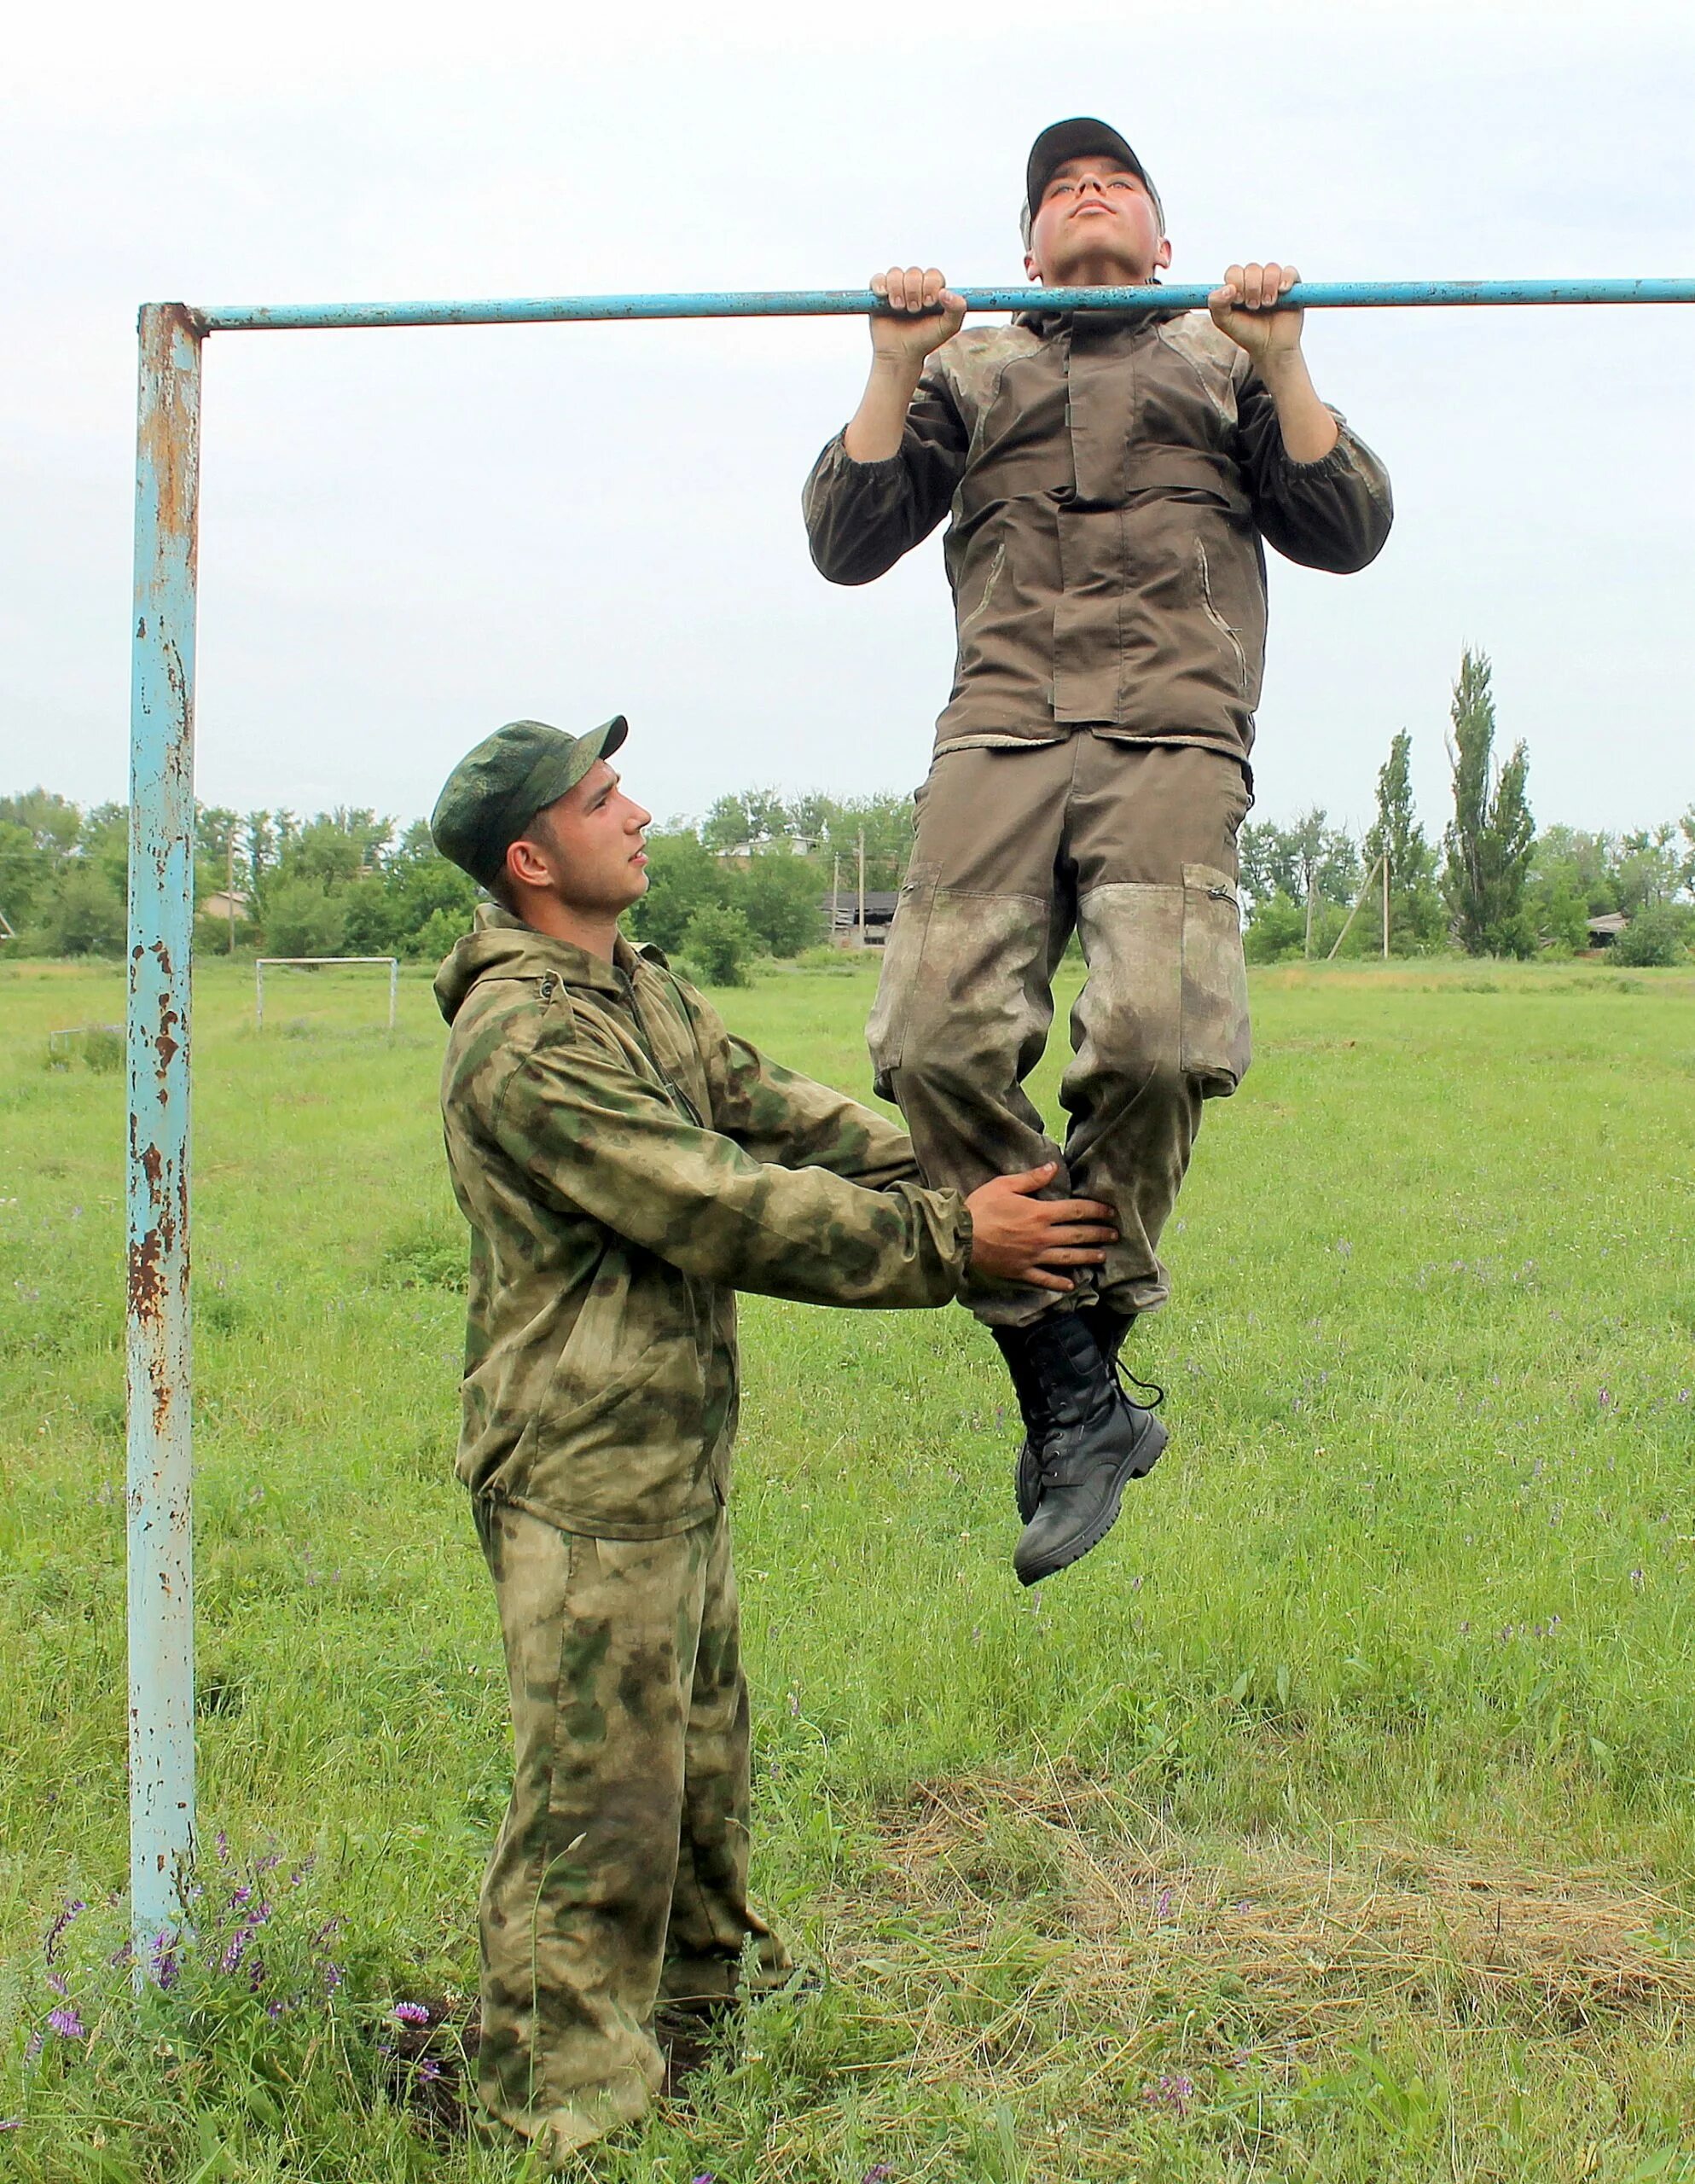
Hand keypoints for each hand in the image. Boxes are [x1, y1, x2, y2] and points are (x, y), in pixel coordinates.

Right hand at [868, 265, 966, 373]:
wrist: (902, 354)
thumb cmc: (926, 340)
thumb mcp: (948, 327)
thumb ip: (958, 309)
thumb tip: (946, 292)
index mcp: (933, 289)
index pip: (933, 275)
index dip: (930, 286)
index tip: (929, 304)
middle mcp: (915, 285)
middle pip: (914, 273)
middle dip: (914, 291)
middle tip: (913, 310)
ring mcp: (896, 288)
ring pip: (895, 273)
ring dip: (898, 290)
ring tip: (899, 308)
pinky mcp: (878, 294)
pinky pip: (877, 279)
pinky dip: (880, 284)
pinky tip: (884, 295)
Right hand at [965, 1162, 1116, 1293]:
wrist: (960, 1237)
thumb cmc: (981, 1207)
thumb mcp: (1005, 1185)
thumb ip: (1032, 1178)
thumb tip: (1053, 1167)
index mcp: (1040, 1213)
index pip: (1076, 1211)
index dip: (1096, 1210)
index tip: (1110, 1212)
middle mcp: (1042, 1237)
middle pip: (1078, 1236)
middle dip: (1099, 1234)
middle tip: (1114, 1235)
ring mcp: (1033, 1257)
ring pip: (1068, 1258)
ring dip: (1087, 1257)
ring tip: (1102, 1257)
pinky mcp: (1021, 1271)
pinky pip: (1045, 1279)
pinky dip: (1060, 1283)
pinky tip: (1071, 1284)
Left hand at [1208, 260, 1303, 364]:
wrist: (1270, 347)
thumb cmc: (1247, 333)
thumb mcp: (1224, 322)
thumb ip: (1216, 304)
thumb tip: (1226, 288)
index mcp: (1238, 286)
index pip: (1234, 271)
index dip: (1236, 282)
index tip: (1238, 300)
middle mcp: (1255, 281)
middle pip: (1252, 269)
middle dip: (1251, 288)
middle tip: (1254, 306)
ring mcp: (1273, 282)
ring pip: (1271, 269)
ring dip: (1268, 286)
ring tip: (1268, 304)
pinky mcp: (1291, 286)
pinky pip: (1290, 272)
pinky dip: (1286, 279)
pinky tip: (1282, 291)